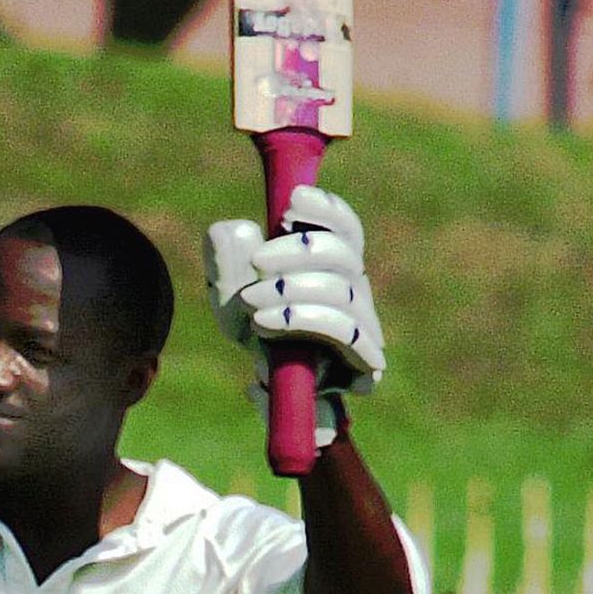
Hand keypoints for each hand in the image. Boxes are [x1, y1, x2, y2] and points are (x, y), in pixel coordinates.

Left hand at [204, 186, 384, 397]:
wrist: (268, 390)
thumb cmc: (256, 333)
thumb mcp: (230, 293)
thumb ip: (227, 258)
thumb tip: (238, 230)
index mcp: (333, 267)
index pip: (345, 229)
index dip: (325, 209)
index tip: (290, 203)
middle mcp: (355, 291)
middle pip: (343, 254)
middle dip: (297, 252)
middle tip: (257, 262)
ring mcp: (364, 326)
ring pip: (341, 291)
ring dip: (292, 290)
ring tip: (251, 302)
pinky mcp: (365, 361)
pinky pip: (345, 330)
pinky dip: (303, 320)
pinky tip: (265, 324)